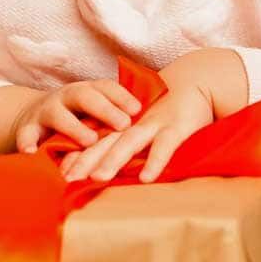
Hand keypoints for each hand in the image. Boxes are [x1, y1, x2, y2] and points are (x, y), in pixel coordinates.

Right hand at [12, 78, 144, 154]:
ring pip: (58, 114)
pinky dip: (27, 142)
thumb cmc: (77, 118)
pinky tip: (32, 154)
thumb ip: (116, 117)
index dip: (122, 97)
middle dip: (105, 109)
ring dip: (74, 127)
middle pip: (85, 96)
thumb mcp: (95, 113)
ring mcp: (46, 111)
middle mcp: (67, 97)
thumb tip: (154, 124)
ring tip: (90, 141)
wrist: (34, 116)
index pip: (106, 88)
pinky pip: (25, 134)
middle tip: (123, 125)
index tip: (138, 110)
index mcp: (87, 91)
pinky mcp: (27, 127)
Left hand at [58, 78, 215, 183]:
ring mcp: (154, 123)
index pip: (94, 140)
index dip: (78, 156)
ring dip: (113, 159)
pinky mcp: (177, 127)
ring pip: (129, 142)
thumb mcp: (143, 125)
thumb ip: (126, 143)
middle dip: (86, 160)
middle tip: (70, 180)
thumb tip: (105, 169)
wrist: (198, 80)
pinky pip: (164, 146)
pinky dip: (155, 161)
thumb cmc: (168, 108)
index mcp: (123, 122)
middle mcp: (133, 123)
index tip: (62, 175)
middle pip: (105, 142)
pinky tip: (146, 178)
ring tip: (98, 178)